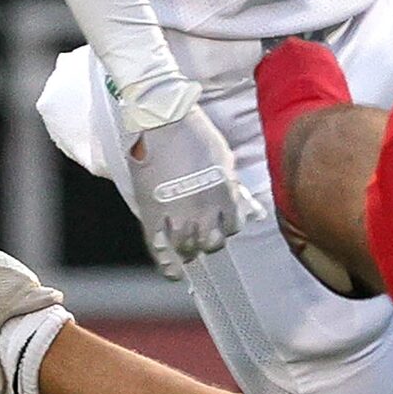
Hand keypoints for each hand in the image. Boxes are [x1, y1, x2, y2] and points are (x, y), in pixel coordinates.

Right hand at [127, 101, 263, 279]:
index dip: (227, 227)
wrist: (160, 120)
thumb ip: (230, 184)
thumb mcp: (223, 157)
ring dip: (189, 250)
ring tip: (186, 248)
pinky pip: (160, 249)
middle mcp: (205, 208)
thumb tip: (239, 203)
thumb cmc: (194, 133)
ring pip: (188, 248)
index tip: (220, 227)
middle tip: (202, 236)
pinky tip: (174, 273)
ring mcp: (177, 213)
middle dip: (209, 241)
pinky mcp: (153, 213)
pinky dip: (168, 265)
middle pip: (213, 242)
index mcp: (225, 193)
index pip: (234, 226)